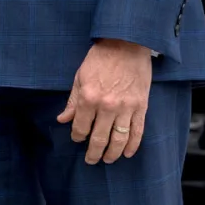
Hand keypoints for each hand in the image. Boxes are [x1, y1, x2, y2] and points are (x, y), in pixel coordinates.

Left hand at [57, 39, 153, 163]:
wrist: (126, 44)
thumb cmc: (100, 58)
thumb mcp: (80, 77)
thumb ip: (73, 101)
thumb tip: (63, 119)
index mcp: (89, 98)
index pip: (81, 127)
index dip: (77, 136)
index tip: (77, 139)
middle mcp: (107, 106)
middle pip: (99, 138)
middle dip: (93, 152)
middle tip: (91, 160)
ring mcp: (126, 108)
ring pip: (119, 140)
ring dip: (112, 153)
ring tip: (107, 159)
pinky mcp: (141, 107)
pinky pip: (137, 132)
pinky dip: (132, 146)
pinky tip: (127, 153)